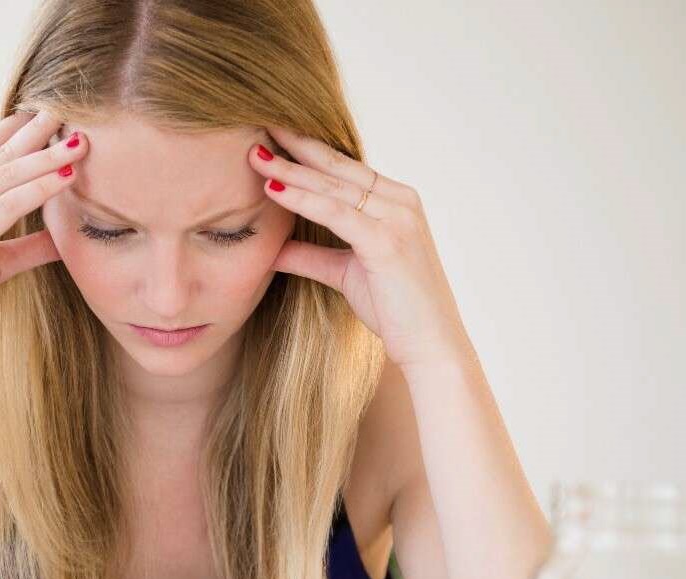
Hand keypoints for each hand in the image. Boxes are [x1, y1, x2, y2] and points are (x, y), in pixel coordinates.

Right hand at [0, 108, 87, 371]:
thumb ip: (24, 246)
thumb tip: (60, 238)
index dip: (18, 130)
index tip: (51, 116)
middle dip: (36, 132)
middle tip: (71, 110)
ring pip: (5, 175)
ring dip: (45, 155)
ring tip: (80, 140)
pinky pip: (7, 205)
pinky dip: (39, 188)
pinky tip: (66, 177)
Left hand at [247, 125, 469, 369]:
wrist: (430, 345)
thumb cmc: (396, 310)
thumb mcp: (345, 274)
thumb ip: (311, 255)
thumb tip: (272, 248)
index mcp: (396, 202)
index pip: (343, 168)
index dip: (306, 151)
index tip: (272, 135)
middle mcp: (400, 201)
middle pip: (336, 167)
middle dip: (294, 147)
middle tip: (256, 125)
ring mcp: (397, 218)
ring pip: (332, 186)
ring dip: (290, 169)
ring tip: (255, 155)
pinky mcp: (387, 241)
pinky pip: (335, 213)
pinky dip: (302, 200)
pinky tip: (273, 190)